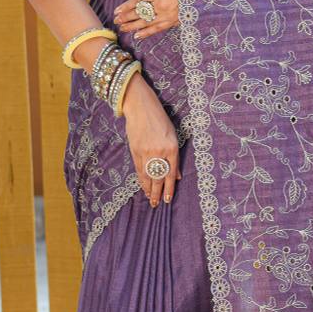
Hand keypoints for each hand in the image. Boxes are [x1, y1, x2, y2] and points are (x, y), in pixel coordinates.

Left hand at [112, 0, 178, 39]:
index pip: (137, 1)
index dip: (126, 6)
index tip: (117, 11)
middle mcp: (160, 5)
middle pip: (139, 12)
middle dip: (126, 17)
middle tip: (116, 21)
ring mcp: (166, 15)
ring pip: (146, 22)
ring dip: (132, 26)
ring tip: (122, 28)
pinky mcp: (172, 22)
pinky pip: (157, 29)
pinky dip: (146, 33)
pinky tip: (137, 35)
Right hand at [121, 76, 181, 207]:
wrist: (140, 107)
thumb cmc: (159, 119)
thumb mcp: (173, 135)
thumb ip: (175, 157)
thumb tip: (177, 175)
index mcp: (171, 148)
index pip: (171, 174)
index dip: (169, 189)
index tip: (168, 200)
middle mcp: (159, 152)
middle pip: (158, 178)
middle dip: (158, 193)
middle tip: (157, 204)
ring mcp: (146, 152)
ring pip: (147, 176)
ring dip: (148, 189)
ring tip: (150, 199)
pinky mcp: (135, 151)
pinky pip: (139, 170)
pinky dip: (141, 180)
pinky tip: (143, 187)